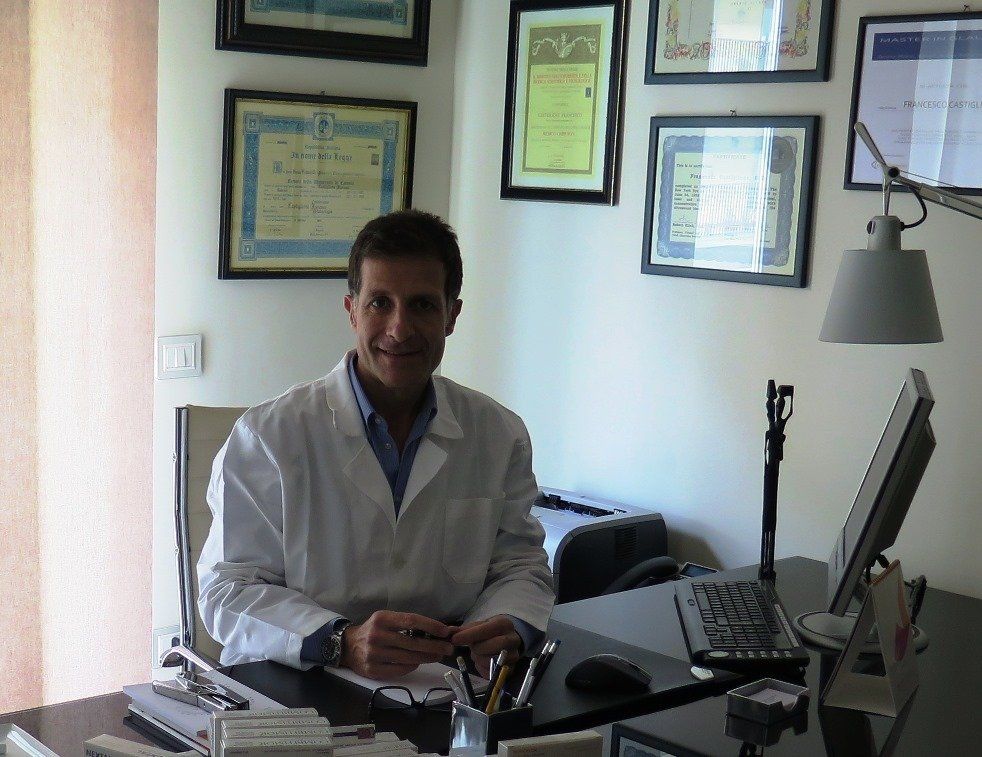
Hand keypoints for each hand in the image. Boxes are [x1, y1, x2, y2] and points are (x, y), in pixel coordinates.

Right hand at [341, 611, 456, 679]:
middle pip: (412, 642)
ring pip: (408, 658)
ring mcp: (374, 654)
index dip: (430, 626)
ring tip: (438, 656)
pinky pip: (399, 670)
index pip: (411, 621)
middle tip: (448, 648)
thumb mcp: (386, 620)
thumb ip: (406, 624)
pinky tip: (419, 663)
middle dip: (434, 646)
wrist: (347, 647)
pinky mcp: (372, 670)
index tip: (445, 631)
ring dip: (427, 658)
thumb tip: (435, 630)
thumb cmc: (373, 630)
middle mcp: (377, 635)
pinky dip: (412, 666)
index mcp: (382, 619)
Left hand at [451, 615, 521, 678]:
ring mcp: (514, 656)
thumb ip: (464, 629)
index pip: (487, 629)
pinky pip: (492, 672)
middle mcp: (513, 640)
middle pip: (493, 645)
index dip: (470, 635)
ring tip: (478, 653)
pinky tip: (482, 661)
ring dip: (479, 659)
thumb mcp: (479, 625)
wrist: (507, 640)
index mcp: (505, 624)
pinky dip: (482, 668)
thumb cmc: (490, 632)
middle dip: (477, 648)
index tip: (455, 639)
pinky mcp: (511, 670)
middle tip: (471, 647)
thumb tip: (449, 632)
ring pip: (492, 661)